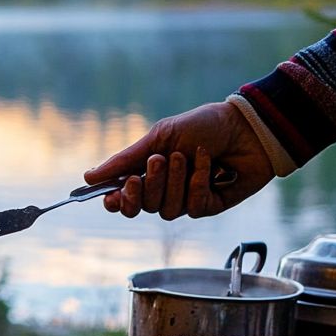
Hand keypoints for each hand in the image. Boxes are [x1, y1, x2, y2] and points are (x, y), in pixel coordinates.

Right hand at [83, 101, 273, 218]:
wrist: (247, 127)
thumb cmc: (204, 126)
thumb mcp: (159, 136)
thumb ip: (124, 159)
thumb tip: (89, 176)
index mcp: (148, 173)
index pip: (124, 199)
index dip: (117, 202)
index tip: (113, 196)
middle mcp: (165, 189)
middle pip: (142, 206)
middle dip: (149, 184)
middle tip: (160, 160)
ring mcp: (187, 199)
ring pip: (165, 209)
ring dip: (175, 182)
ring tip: (187, 157)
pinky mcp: (210, 205)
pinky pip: (193, 208)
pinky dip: (198, 185)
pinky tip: (210, 167)